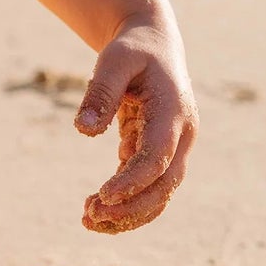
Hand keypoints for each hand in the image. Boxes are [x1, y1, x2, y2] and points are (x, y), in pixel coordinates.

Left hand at [73, 10, 198, 232]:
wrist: (152, 44)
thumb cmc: (132, 49)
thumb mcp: (113, 61)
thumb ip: (99, 92)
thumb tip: (84, 130)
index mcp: (174, 113)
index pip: (158, 156)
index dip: (133, 180)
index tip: (103, 196)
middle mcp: (181, 136)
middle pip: (164, 184)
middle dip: (131, 206)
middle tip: (90, 216)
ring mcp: (173, 146)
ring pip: (159, 192)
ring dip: (129, 212)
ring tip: (89, 221)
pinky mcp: (157, 151)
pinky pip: (147, 184)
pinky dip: (126, 201)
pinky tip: (96, 210)